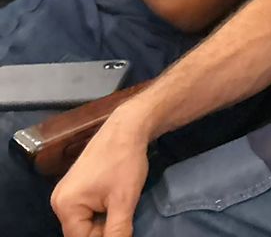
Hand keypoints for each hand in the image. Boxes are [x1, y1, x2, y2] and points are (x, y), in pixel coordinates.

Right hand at [51, 106, 152, 236]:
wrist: (128, 127)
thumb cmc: (125, 161)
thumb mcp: (123, 200)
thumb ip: (116, 231)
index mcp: (65, 206)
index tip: (120, 231)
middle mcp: (59, 201)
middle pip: (80, 232)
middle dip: (103, 231)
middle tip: (124, 218)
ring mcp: (66, 193)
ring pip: (85, 222)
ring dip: (104, 222)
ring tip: (121, 207)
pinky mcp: (76, 187)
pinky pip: (86, 210)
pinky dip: (102, 211)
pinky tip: (116, 201)